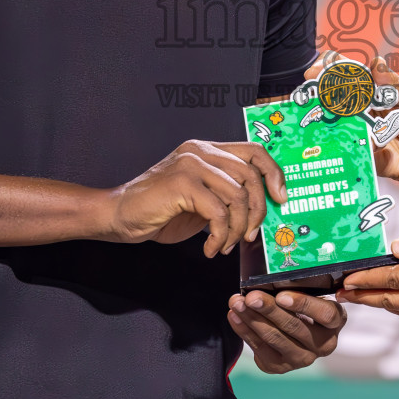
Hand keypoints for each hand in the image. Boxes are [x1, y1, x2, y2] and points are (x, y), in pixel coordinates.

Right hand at [105, 141, 288, 256]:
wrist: (118, 216)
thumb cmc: (159, 211)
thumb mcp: (201, 200)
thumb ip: (226, 196)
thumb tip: (259, 213)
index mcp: (207, 150)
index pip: (254, 150)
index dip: (274, 173)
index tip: (281, 198)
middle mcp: (200, 151)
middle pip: (251, 175)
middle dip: (257, 211)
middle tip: (249, 235)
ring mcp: (191, 164)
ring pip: (237, 195)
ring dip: (236, 229)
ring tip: (223, 245)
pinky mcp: (182, 183)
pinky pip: (218, 212)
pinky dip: (219, 236)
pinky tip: (210, 248)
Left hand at [228, 289, 345, 373]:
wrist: (297, 334)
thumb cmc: (303, 305)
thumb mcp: (310, 294)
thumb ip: (299, 289)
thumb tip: (269, 279)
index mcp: (335, 322)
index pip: (325, 315)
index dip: (303, 305)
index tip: (281, 295)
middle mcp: (324, 345)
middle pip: (294, 326)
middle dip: (269, 309)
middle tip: (251, 297)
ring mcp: (302, 359)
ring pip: (275, 338)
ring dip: (252, 319)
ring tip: (237, 303)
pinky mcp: (281, 367)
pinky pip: (259, 348)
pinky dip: (244, 330)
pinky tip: (234, 316)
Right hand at [301, 53, 398, 189]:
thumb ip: (394, 85)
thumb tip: (376, 63)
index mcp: (375, 90)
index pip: (350, 74)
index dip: (332, 68)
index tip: (318, 68)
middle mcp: (362, 108)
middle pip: (335, 94)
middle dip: (319, 88)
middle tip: (309, 86)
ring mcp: (357, 129)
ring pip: (334, 119)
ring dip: (322, 114)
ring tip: (313, 110)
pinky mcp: (358, 149)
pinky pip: (343, 146)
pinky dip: (336, 141)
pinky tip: (330, 138)